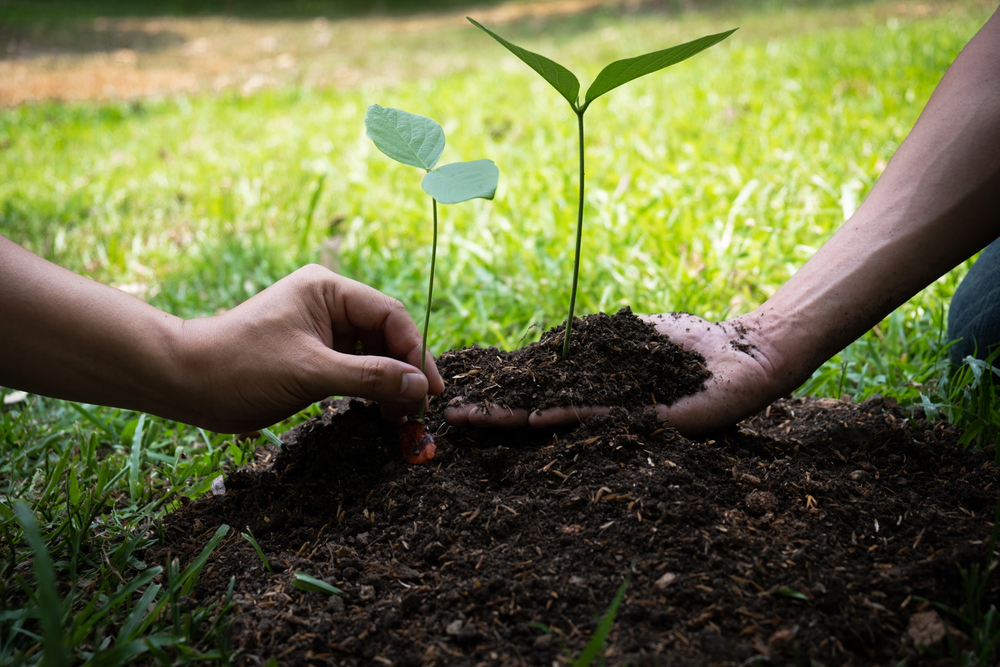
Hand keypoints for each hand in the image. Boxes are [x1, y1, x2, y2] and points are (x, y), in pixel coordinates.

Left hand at [178, 264, 443, 431]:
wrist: (185, 382)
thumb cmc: (241, 367)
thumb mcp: (311, 372)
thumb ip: (370, 377)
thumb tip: (419, 386)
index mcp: (329, 291)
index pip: (390, 316)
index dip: (416, 352)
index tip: (431, 389)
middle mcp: (328, 304)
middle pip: (386, 335)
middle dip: (404, 371)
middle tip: (419, 410)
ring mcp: (320, 331)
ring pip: (373, 354)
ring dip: (389, 384)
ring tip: (400, 418)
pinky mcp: (312, 356)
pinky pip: (354, 369)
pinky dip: (369, 390)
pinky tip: (379, 413)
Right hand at [443, 312, 788, 436]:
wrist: (743, 355)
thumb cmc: (686, 344)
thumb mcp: (623, 337)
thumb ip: (585, 348)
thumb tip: (540, 352)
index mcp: (593, 390)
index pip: (537, 392)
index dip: (500, 394)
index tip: (461, 396)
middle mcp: (601, 409)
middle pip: (537, 410)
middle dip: (494, 413)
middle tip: (451, 418)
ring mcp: (621, 418)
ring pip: (558, 419)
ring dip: (514, 421)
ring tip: (474, 421)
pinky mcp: (648, 422)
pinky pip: (599, 416)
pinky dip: (564, 415)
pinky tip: (530, 417)